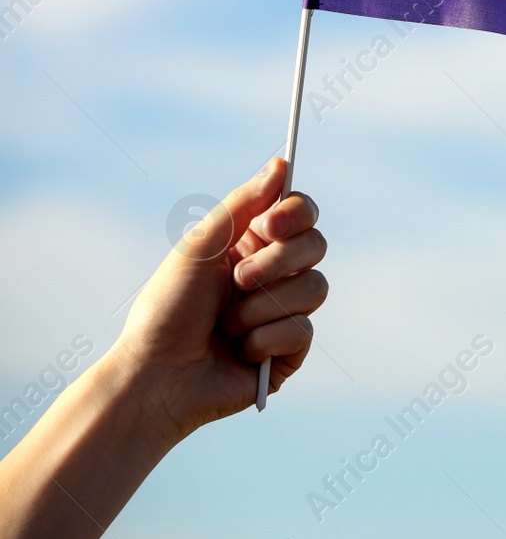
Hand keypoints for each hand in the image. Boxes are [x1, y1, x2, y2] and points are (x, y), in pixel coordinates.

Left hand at [115, 157, 328, 439]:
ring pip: (315, 288)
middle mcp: (274, 275)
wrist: (155, 376)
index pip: (301, 214)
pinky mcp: (290, 351)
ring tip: (229, 325)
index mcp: (252, 245)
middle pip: (316, 245)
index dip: (294, 214)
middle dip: (277, 263)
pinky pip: (303, 330)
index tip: (268, 225)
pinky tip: (239, 351)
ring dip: (264, 305)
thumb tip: (282, 162)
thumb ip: (244, 202)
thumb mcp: (202, 247)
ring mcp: (285, 313)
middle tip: (238, 280)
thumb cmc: (168, 309)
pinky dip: (265, 339)